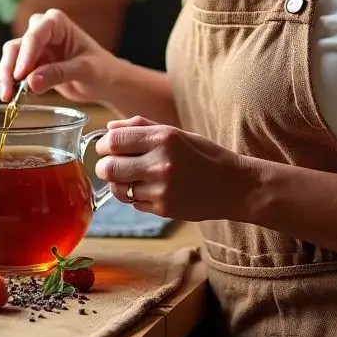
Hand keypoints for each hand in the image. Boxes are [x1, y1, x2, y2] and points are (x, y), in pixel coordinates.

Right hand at [0, 9, 118, 104]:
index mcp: (57, 23)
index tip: (20, 75)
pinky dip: (12, 85)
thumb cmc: (102, 69)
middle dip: (10, 67)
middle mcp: (43, 32)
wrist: (107, 83)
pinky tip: (12, 98)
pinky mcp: (33, 65)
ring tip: (8, 97)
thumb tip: (31, 82)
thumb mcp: (84, 70)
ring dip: (6, 77)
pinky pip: (16, 73)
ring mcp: (37, 49)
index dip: (25, 55)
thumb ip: (58, 74)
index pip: (35, 35)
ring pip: (12, 59)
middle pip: (17, 46)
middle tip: (8, 91)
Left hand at [94, 116, 254, 221]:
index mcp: (164, 137)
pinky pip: (134, 203)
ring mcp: (162, 188)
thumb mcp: (176, 133)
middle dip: (104, 167)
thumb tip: (109, 128)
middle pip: (110, 168)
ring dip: (119, 184)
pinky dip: (136, 197)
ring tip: (131, 179)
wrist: (233, 186)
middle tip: (109, 166)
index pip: (114, 141)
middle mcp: (161, 162)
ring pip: (119, 189)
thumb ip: (141, 127)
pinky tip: (152, 190)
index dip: (102, 145)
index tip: (105, 148)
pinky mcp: (163, 209)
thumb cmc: (203, 155)